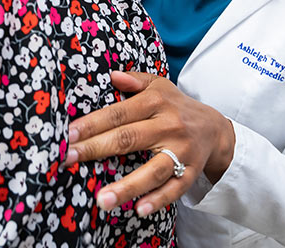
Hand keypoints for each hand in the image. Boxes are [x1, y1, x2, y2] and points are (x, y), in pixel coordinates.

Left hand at [65, 70, 234, 216]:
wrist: (215, 129)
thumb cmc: (175, 106)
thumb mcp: (159, 85)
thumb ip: (135, 80)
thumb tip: (112, 75)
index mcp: (156, 102)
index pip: (119, 113)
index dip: (93, 123)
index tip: (69, 134)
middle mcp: (169, 126)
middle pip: (129, 139)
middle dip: (96, 149)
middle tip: (68, 160)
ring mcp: (181, 151)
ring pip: (153, 170)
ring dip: (127, 186)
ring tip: (102, 199)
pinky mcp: (191, 172)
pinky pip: (174, 189)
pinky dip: (157, 200)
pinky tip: (138, 210)